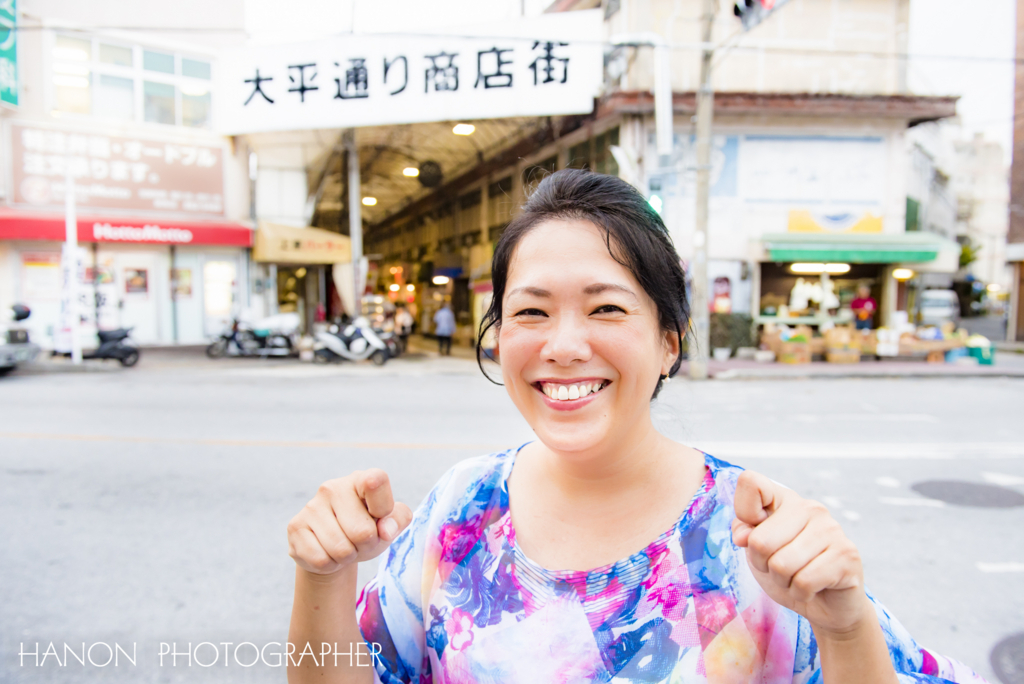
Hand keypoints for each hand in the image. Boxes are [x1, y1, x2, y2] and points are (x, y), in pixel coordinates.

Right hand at [287, 468, 413, 575]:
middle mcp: (333, 487)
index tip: (380, 514)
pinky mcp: (295, 527)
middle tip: (360, 540)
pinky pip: (321, 560)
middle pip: (362, 532)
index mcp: (360, 479)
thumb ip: (398, 520)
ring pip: (340, 549)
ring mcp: (311, 506)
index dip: (383, 506)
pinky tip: (328, 553)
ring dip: (348, 556)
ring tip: (345, 546)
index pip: (376, 481)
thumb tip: (385, 530)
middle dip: (366, 545)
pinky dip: (330, 565)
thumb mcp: (389, 523)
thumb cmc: (367, 529)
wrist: (333, 546)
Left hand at [731, 470, 871, 636]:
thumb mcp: (756, 550)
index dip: (744, 513)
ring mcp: (832, 529)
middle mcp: (811, 507)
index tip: (754, 533)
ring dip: (783, 582)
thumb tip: (744, 535)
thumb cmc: (787, 570)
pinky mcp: (847, 555)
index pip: (751, 482)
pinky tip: (813, 588)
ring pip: (781, 565)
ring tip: (797, 577)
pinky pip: (803, 582)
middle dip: (763, 564)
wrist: (826, 604)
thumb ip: (744, 532)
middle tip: (779, 568)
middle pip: (760, 541)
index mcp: (784, 498)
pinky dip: (801, 593)